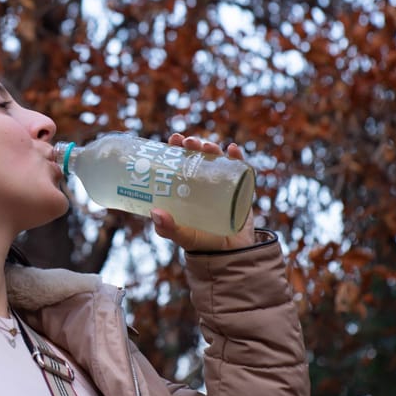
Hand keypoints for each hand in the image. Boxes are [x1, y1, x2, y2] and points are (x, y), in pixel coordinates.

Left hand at [150, 133, 256, 251]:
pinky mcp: (239, 189)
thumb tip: (155, 212)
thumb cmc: (203, 243)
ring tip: (208, 147)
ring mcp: (221, 184)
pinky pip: (240, 169)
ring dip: (212, 148)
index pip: (179, 163)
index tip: (173, 139)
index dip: (176, 149)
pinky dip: (237, 157)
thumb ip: (168, 229)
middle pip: (197, 157)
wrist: (233, 255)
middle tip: (189, 142)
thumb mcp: (183, 236)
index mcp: (185, 188)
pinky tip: (233, 150)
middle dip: (194, 145)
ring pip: (216, 159)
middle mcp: (202, 183)